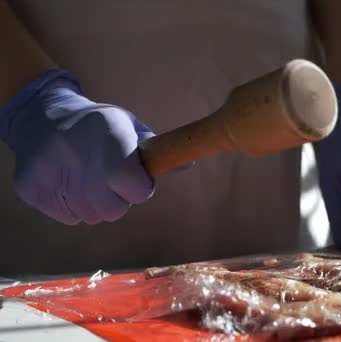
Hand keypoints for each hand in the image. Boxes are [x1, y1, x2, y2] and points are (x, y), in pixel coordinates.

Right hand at [0, 70, 154, 224]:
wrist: (42, 118)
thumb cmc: (98, 126)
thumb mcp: (128, 127)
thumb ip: (156, 150)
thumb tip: (187, 164)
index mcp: (108, 135)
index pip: (134, 185)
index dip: (140, 188)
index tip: (137, 181)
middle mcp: (77, 154)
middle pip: (113, 209)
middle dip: (119, 199)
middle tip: (111, 180)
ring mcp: (51, 173)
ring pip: (92, 216)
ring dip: (97, 204)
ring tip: (89, 178)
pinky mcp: (31, 188)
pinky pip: (69, 217)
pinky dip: (74, 206)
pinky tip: (70, 183)